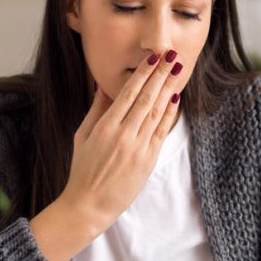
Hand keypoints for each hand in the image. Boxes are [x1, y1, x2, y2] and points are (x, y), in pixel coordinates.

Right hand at [63, 50, 182, 225]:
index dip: (142, 73)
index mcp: (105, 127)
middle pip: (146, 98)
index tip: (152, 57)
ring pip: (156, 112)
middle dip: (160, 74)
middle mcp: (124, 135)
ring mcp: (138, 148)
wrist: (89, 204)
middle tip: (171, 55)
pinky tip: (175, 97)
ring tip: (177, 70)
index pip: (128, 93)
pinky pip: (161, 131)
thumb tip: (104, 86)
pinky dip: (169, 113)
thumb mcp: (82, 136)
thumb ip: (96, 110)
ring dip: (168, 88)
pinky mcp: (148, 160)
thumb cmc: (82, 170)